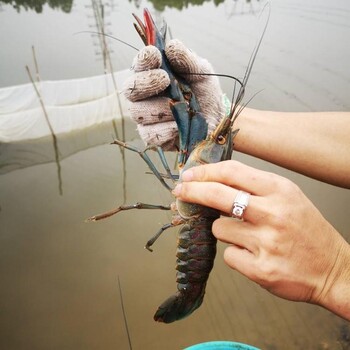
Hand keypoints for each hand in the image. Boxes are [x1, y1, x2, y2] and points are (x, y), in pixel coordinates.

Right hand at [123, 39, 225, 149]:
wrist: (216, 119)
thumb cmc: (204, 92)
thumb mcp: (201, 72)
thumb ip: (187, 59)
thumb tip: (171, 46)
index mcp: (152, 74)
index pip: (138, 65)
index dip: (143, 60)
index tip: (155, 55)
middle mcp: (144, 96)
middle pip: (129, 90)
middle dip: (146, 83)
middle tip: (165, 79)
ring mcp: (146, 118)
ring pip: (138, 112)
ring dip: (159, 108)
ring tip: (181, 106)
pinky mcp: (153, 136)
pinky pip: (149, 134)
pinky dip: (165, 129)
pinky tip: (178, 125)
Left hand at [172, 160, 349, 319]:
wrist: (333, 269)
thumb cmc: (305, 229)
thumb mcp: (287, 197)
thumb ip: (252, 188)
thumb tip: (212, 183)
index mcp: (279, 190)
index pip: (232, 172)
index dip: (204, 172)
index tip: (189, 175)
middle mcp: (273, 213)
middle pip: (217, 195)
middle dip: (192, 191)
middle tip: (180, 191)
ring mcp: (267, 242)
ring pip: (219, 228)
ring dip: (225, 231)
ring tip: (248, 236)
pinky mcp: (261, 269)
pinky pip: (229, 254)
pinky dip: (235, 253)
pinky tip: (254, 255)